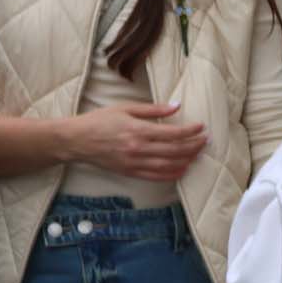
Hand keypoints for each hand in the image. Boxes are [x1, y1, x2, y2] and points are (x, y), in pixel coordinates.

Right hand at [67, 101, 206, 181]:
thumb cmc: (99, 121)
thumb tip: (176, 106)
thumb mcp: (125, 108)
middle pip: (175, 150)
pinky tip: (183, 169)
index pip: (173, 133)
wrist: (76, 140)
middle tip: (205, 141)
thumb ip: (153, 109)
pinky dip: (173, 174)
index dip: (191, 131)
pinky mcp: (130, 172)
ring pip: (169, 165)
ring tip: (198, 154)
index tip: (201, 127)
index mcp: (137, 130)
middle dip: (194, 146)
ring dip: (187, 160)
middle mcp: (138, 148)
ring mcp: (134, 163)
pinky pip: (156, 176)